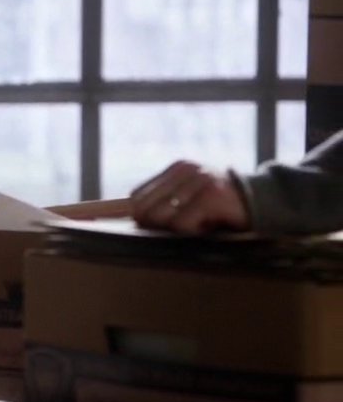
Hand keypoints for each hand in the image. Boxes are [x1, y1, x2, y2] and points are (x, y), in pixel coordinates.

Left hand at [129, 160, 251, 233]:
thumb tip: (134, 218)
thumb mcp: (191, 197)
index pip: (136, 196)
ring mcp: (199, 181)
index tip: (155, 227)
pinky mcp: (211, 197)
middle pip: (144, 207)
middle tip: (179, 229)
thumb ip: (164, 203)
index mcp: (177, 168)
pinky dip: (191, 232)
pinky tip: (209, 226)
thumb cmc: (222, 206)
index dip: (140, 215)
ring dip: (175, 230)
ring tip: (198, 225)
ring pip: (160, 217)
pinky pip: (182, 224)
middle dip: (154, 225)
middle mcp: (186, 170)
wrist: (266, 202)